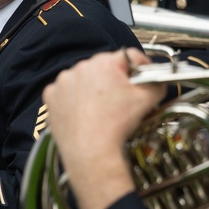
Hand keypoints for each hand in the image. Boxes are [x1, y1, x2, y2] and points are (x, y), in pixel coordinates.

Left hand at [43, 48, 164, 208]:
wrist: (91, 151)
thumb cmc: (117, 125)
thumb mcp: (147, 100)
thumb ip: (156, 82)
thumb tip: (157, 79)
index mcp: (104, 63)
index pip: (128, 56)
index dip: (141, 67)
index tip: (144, 77)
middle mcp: (80, 67)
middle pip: (104, 68)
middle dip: (115, 79)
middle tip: (122, 98)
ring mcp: (63, 82)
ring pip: (84, 80)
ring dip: (93, 89)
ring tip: (102, 109)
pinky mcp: (51, 97)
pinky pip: (66, 93)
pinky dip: (74, 100)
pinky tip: (84, 113)